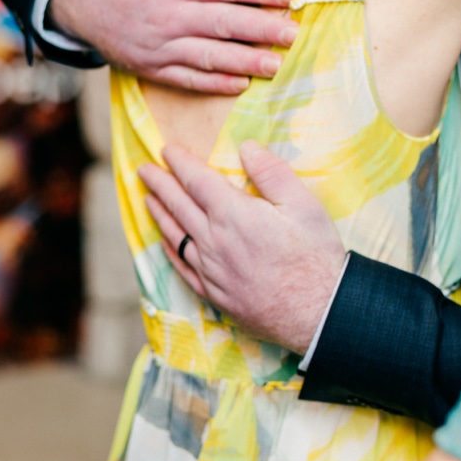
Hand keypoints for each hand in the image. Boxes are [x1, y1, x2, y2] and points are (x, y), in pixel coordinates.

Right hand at [50, 0, 297, 92]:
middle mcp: (168, 13)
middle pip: (223, 23)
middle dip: (262, 29)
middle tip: (293, 33)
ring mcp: (159, 44)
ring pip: (209, 56)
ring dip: (245, 61)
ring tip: (276, 64)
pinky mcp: (152, 67)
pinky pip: (188, 79)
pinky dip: (216, 84)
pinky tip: (242, 84)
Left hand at [138, 141, 345, 351]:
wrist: (317, 312)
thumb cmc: (314, 256)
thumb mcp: (304, 205)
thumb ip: (272, 173)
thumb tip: (247, 147)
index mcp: (234, 214)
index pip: (198, 181)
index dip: (180, 163)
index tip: (167, 149)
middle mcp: (214, 241)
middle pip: (178, 206)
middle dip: (160, 183)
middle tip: (144, 169)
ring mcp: (210, 269)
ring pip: (175, 235)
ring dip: (159, 214)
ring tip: (148, 199)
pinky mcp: (214, 294)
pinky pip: (182, 267)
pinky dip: (169, 250)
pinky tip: (164, 242)